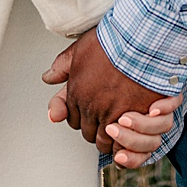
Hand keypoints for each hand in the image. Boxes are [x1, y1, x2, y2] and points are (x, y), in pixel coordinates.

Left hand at [42, 27, 171, 156]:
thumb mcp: (78, 50)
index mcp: (77, 93)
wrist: (139, 43)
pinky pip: (126, 143)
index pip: (73, 120)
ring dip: (111, 138)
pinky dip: (128, 142)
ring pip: (106, 141)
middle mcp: (92, 108)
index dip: (81, 118)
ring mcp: (113, 115)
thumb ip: (61, 67)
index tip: (89, 114)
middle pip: (89, 134)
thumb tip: (47, 78)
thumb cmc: (111, 43)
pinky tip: (131, 134)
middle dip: (94, 130)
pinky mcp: (135, 119)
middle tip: (103, 123)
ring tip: (117, 130)